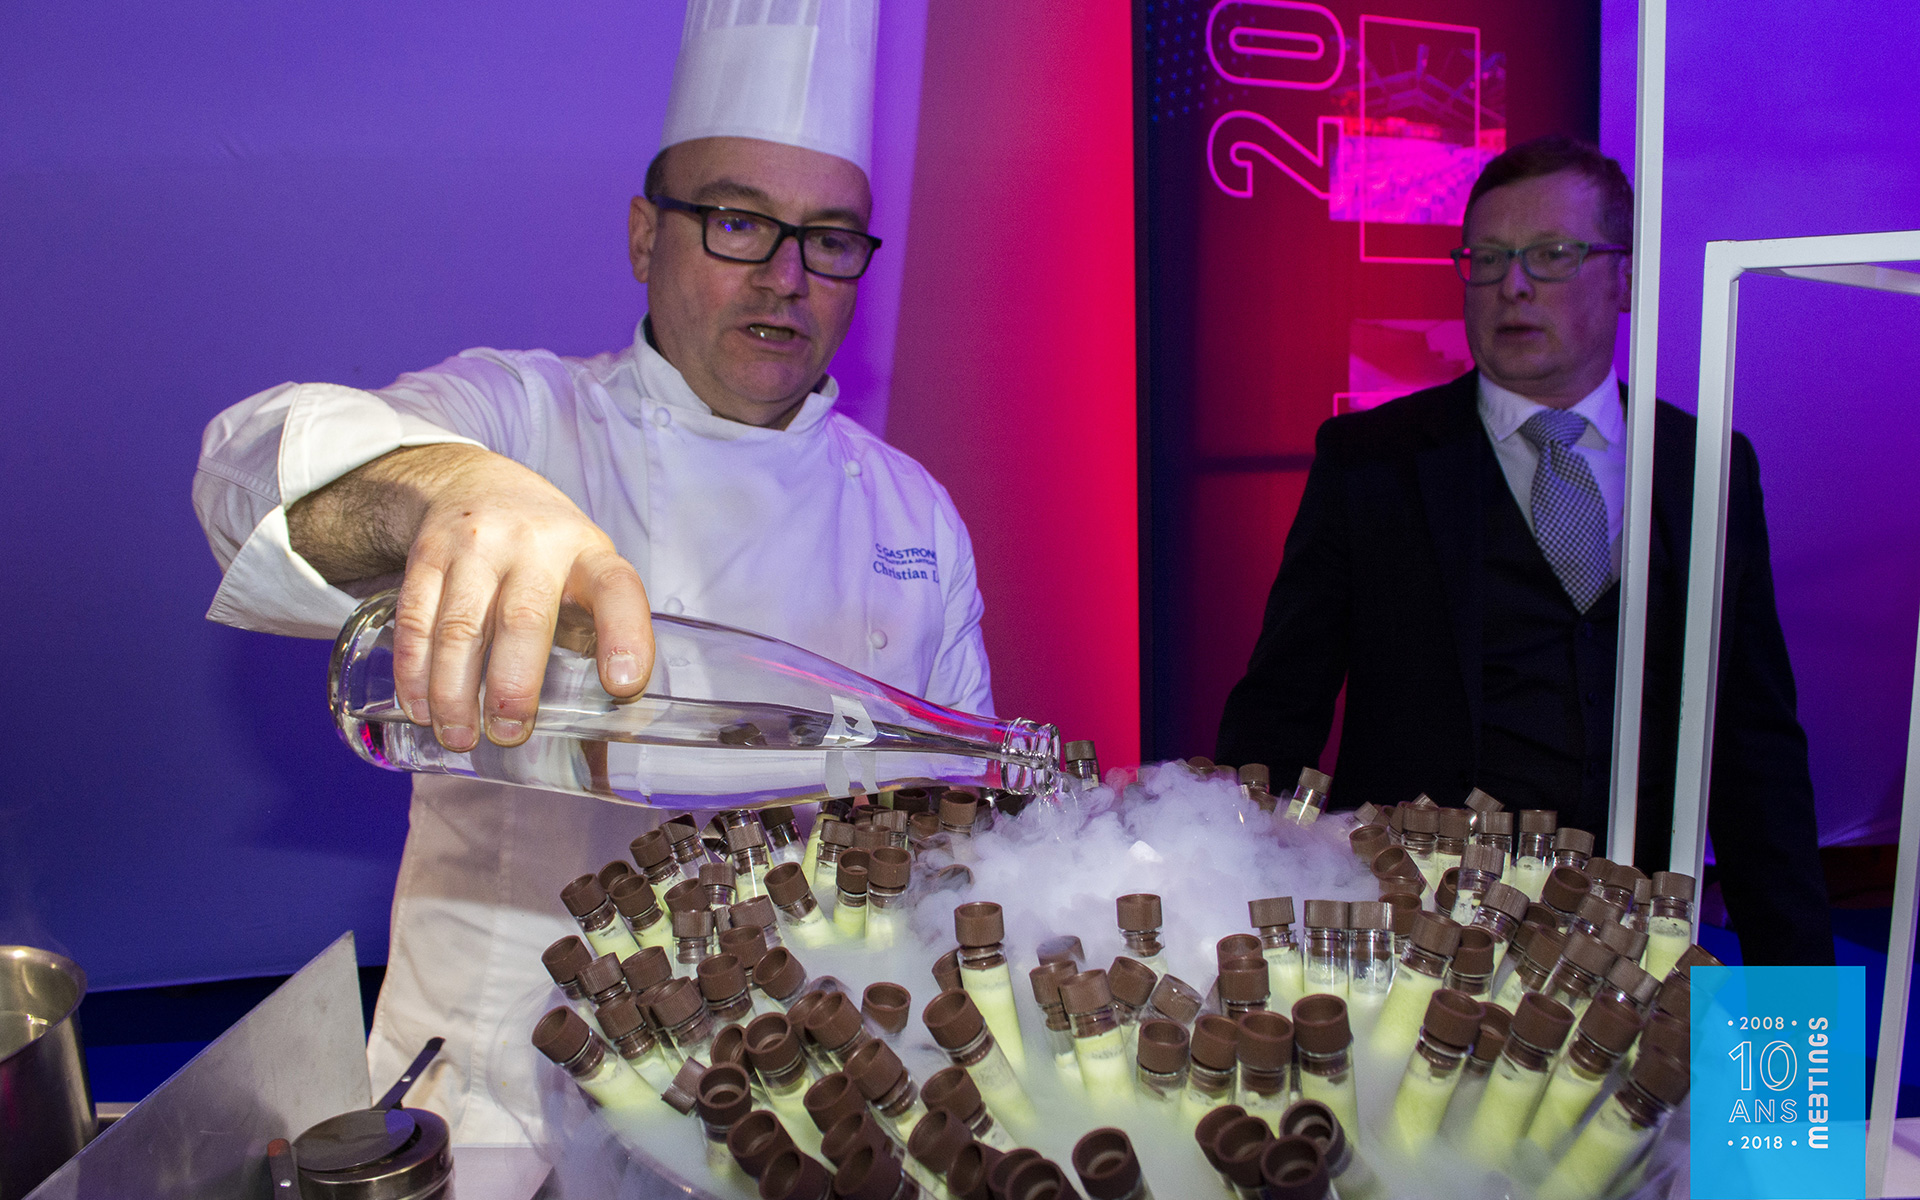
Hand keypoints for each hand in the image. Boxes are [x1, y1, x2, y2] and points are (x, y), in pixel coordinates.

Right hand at [385, 447, 652, 750]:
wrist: (477, 484)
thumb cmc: (547, 552)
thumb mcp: (586, 575)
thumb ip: (595, 642)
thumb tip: (600, 738)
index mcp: (588, 555)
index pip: (617, 591)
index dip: (624, 637)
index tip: (621, 686)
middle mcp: (534, 545)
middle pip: (523, 619)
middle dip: (514, 686)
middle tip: (510, 734)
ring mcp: (475, 546)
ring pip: (459, 628)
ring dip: (455, 692)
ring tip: (460, 737)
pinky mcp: (426, 556)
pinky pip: (415, 621)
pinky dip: (415, 672)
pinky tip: (421, 707)